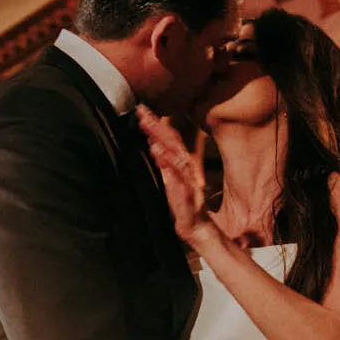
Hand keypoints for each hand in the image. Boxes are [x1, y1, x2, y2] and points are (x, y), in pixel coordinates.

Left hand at [134, 106, 213, 240]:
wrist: (197, 230)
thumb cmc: (183, 204)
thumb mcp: (170, 180)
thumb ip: (163, 162)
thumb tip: (152, 143)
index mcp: (182, 165)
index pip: (170, 139)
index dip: (157, 124)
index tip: (141, 109)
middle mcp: (187, 171)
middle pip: (173, 144)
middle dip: (157, 126)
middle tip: (142, 112)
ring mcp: (188, 185)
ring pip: (177, 161)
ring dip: (164, 145)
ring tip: (150, 133)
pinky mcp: (187, 201)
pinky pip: (179, 185)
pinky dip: (170, 172)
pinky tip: (161, 162)